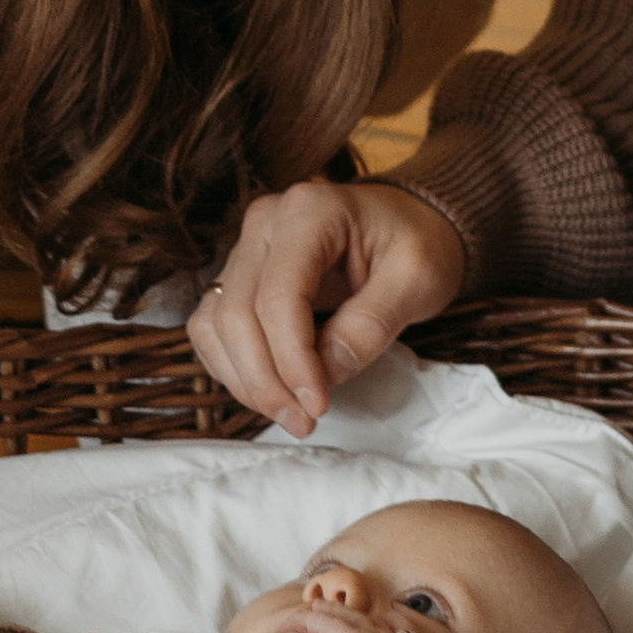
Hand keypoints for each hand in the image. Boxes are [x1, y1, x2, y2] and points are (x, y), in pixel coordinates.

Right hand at [187, 177, 464, 435]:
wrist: (412, 222)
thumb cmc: (419, 244)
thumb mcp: (419, 279)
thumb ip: (373, 322)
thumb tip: (328, 369)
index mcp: (310, 211)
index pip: (279, 296)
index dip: (292, 360)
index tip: (318, 406)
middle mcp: (266, 222)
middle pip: (237, 313)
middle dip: (266, 380)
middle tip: (304, 421)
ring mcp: (247, 246)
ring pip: (215, 323)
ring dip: (245, 379)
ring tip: (291, 413)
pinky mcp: (240, 273)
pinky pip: (213, 326)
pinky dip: (233, 366)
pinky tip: (272, 390)